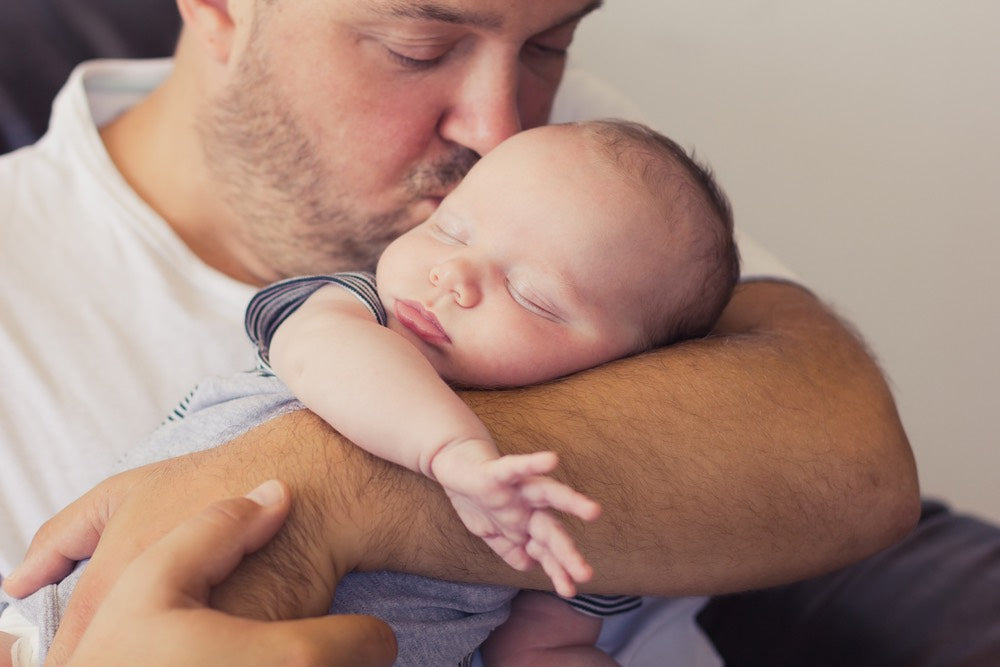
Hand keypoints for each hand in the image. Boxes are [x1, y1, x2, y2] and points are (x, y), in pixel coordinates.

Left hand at [4, 419, 360, 664]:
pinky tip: (216, 649)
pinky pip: (219, 664)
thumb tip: (18, 582)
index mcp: (111, 588)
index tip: (110, 642)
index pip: (67, 653)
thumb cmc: (215, 481)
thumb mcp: (124, 493)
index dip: (77, 652)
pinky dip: (212, 662)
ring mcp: (201, 641)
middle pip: (113, 662)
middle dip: (125, 655)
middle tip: (149, 640)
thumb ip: (62, 537)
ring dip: (169, 662)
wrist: (307, 487)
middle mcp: (148, 623)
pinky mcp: (247, 654)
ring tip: (178, 646)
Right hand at [431, 440, 600, 596]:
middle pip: (551, 530)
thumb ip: (511, 548)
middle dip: (566, 553)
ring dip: (570, 502)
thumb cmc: (477, 497)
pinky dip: (531, 464)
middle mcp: (527, 506)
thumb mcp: (490, 531)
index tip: (569, 591)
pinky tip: (551, 459)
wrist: (454, 462)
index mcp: (526, 522)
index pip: (545, 550)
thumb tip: (530, 566)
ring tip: (594, 511)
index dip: (557, 570)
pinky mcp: (497, 472)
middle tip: (585, 575)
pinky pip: (515, 467)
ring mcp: (515, 489)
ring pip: (547, 494)